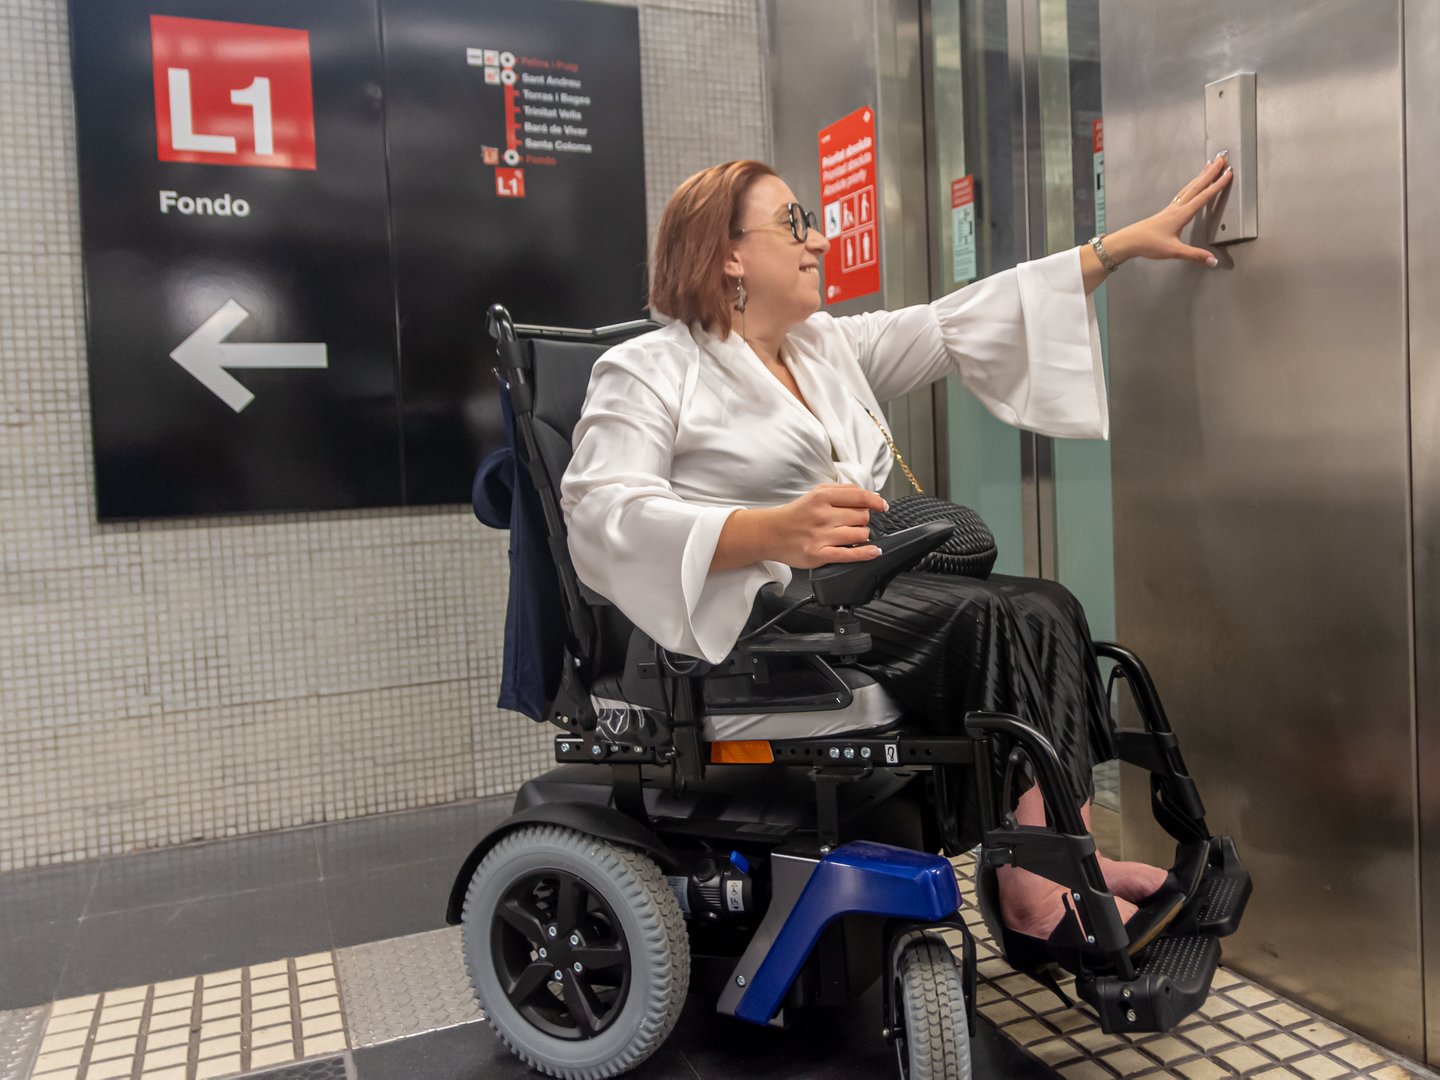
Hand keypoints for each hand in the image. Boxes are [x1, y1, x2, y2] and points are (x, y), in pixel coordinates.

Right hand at [770, 483, 887, 567]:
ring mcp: (821, 536)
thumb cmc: (796, 514)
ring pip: (860, 535)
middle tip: (853, 522)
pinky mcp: (818, 554)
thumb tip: (870, 497)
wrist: (770, 533)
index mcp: (822, 497)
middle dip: (863, 520)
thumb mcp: (816, 493)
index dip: (876, 501)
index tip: (882, 506)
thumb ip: (842, 491)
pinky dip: (866, 553)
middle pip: (862, 516)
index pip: (860, 497)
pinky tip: (874, 551)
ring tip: (851, 536)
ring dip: (861, 536)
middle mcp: (822, 515)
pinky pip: (850, 555)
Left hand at [1106, 153, 1233, 266]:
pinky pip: (1182, 194)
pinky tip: (1191, 187)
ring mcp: (1171, 208)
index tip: (1228, 174)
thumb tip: (1212, 260)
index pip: (1204, 196)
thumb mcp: (1174, 251)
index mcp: (1181, 214)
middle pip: (1197, 186)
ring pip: (1189, 188)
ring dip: (1200, 176)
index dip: (1217, 185)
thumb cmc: (1148, 244)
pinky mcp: (1166, 212)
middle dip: (1210, 173)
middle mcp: (1177, 207)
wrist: (1129, 241)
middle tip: (1221, 160)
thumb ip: (1194, 255)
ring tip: (1208, 166)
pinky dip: (1190, 186)